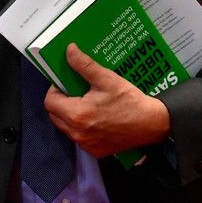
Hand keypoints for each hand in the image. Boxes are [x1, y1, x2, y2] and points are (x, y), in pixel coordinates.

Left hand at [45, 44, 170, 157]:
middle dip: (61, 102)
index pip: (49, 102)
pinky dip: (82, 127)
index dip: (55, 89)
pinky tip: (96, 118)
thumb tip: (69, 51)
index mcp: (77, 114)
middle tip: (76, 92)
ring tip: (87, 103)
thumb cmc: (129, 100)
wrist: (151, 124)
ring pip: (66, 127)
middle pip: (55, 116)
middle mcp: (77, 133)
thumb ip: (84, 65)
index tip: (67, 83)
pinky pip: (79, 137)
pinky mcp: (95, 151)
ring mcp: (85, 145)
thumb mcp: (107, 79)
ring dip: (70, 115)